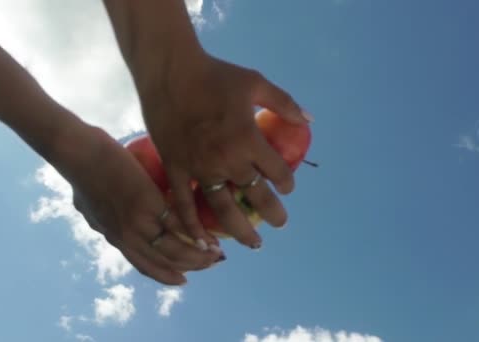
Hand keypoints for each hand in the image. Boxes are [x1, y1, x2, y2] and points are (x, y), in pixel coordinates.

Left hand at [52, 121, 222, 284]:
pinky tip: (211, 236)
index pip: (144, 265)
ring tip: (216, 254)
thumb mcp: (86, 206)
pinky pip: (179, 226)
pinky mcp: (150, 206)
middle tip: (210, 265)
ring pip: (175, 250)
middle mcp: (128, 237)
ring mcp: (140, 224)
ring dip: (199, 256)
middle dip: (190, 267)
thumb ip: (97, 216)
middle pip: (164, 263)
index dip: (166, 274)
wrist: (80, 155)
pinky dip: (197, 234)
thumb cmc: (81, 172)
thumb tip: (95, 217)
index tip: (182, 278)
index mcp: (116, 236)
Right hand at [138, 51, 311, 249]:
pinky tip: (204, 244)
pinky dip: (193, 226)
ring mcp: (200, 168)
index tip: (287, 187)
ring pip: (224, 209)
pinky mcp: (177, 169)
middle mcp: (228, 160)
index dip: (287, 183)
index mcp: (249, 140)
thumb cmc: (215, 75)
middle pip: (256, 196)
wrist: (170, 73)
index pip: (277, 172)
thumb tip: (308, 119)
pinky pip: (185, 204)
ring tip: (253, 243)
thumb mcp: (256, 83)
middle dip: (273, 213)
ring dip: (240, 230)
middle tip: (281, 223)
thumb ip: (284, 103)